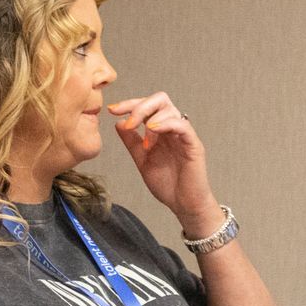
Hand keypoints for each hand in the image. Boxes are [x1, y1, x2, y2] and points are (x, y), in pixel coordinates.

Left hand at [108, 92, 217, 231]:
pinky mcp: (194, 145)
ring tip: (145, 141)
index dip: (129, 104)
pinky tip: (153, 131)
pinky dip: (166, 124)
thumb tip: (118, 122)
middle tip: (129, 121)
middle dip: (140, 106)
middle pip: (160, 100)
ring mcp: (184, 136)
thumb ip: (132, 142)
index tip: (112, 110)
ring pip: (170, 110)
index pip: (148, 106)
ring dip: (151, 119)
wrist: (184, 204)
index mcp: (161, 131)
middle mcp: (173, 129)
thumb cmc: (168, 184)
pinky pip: (182, 125)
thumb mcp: (142, 160)